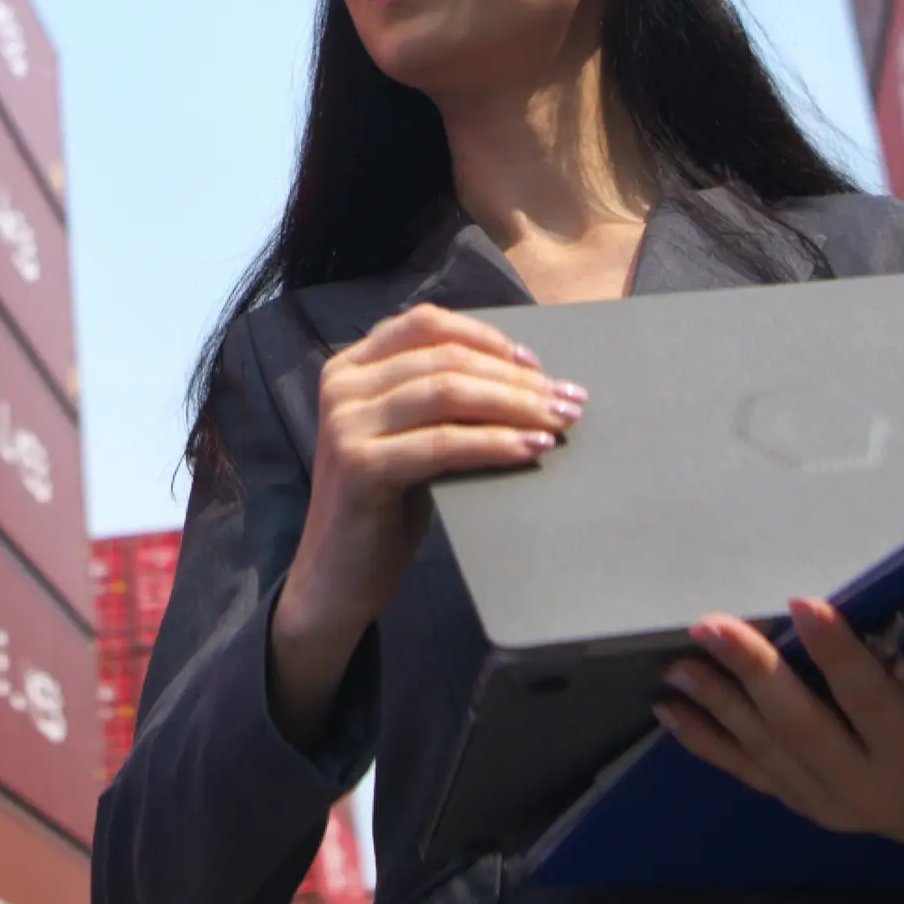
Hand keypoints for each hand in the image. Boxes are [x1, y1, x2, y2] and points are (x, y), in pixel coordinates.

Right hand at [269, 304, 580, 741]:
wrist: (335, 579)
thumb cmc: (382, 508)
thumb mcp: (404, 439)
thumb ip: (435, 402)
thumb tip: (523, 380)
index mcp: (350, 368)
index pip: (425, 324)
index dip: (486, 337)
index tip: (536, 363)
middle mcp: (342, 386)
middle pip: (446, 359)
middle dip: (516, 379)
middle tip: (568, 399)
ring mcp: (346, 425)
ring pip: (448, 393)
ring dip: (514, 405)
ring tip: (559, 422)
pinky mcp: (360, 467)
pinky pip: (443, 444)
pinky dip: (494, 443)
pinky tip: (531, 449)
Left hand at [653, 599, 903, 876]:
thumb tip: (875, 652)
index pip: (868, 699)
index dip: (836, 652)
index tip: (803, 603)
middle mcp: (862, 786)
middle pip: (800, 727)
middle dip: (752, 673)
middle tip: (712, 627)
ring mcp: (825, 803)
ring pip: (765, 751)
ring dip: (717, 704)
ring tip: (680, 665)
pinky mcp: (802, 805)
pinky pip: (749, 772)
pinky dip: (708, 743)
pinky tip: (673, 713)